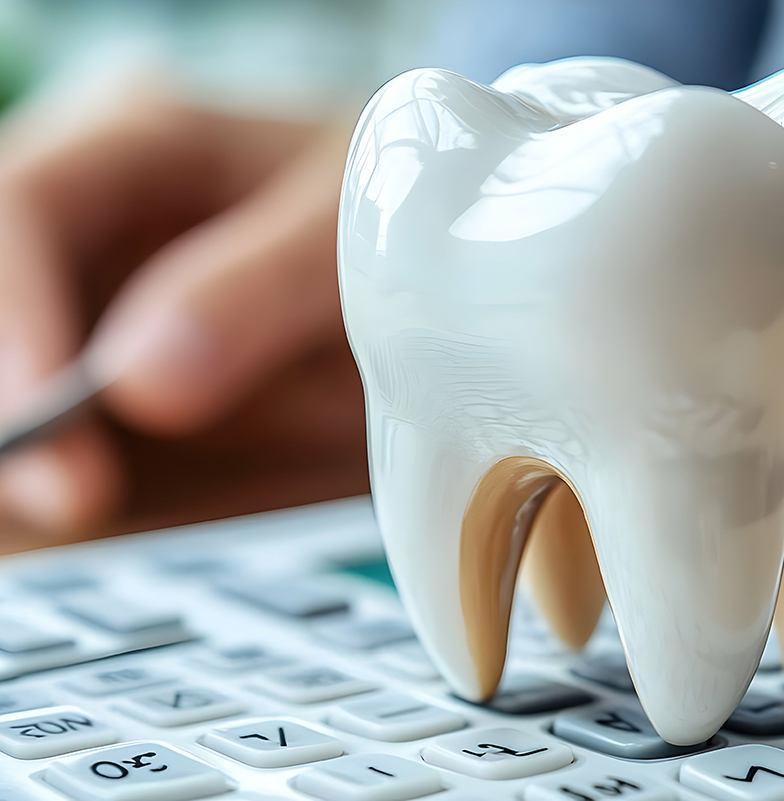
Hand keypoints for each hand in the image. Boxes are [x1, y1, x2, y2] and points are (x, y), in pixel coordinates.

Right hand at [0, 78, 367, 544]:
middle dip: (20, 402)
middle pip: (3, 300)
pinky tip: (113, 503)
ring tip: (91, 506)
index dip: (13, 314)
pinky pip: (86, 432)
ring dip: (43, 447)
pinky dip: (89, 474)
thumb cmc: (405, 218)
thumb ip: (261, 287)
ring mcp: (112, 300)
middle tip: (73, 496)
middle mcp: (106, 217)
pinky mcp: (132, 378)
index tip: (49, 418)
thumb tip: (136, 384)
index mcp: (145, 141)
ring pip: (33, 375)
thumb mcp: (362, 231)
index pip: (25, 204)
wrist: (445, 271)